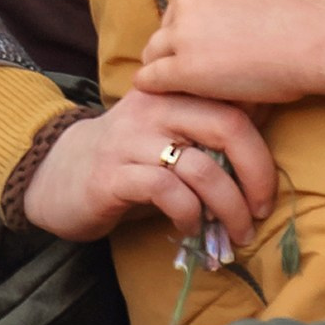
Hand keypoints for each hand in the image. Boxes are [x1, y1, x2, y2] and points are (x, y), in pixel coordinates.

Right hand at [21, 89, 277, 249]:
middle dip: (257, 173)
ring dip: (228, 207)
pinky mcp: (111, 175)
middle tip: (261, 209)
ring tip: (235, 233)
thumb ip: (206, 134)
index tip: (268, 184)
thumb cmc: (127, 159)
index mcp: (172, 91)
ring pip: (201, 166)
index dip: (262, 143)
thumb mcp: (167, 136)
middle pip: (226, 125)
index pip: (233, 101)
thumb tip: (265, 148)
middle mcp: (153, 106)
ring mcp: (130, 139)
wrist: (57, 175)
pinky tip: (190, 227)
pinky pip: (166, 190)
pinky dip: (188, 213)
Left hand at [132, 0, 324, 107]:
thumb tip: (210, 33)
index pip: (176, 7)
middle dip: (172, 50)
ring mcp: (183, 32)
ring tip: (176, 87)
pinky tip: (160, 95)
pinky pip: (152, 78)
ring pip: (154, 53)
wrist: (314, 41)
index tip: (194, 48)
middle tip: (186, 70)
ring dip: (164, 68)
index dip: (184, 32)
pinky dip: (153, 86)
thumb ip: (222, 7)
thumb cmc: (296, 24)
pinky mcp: (184, 67)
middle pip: (164, 29)